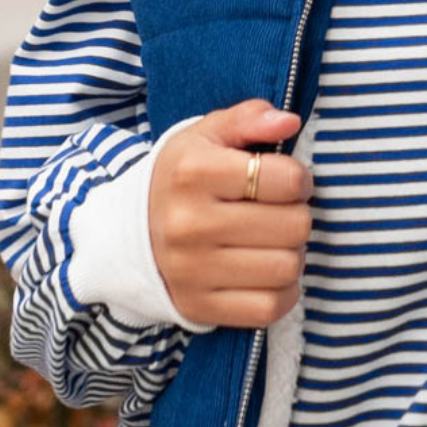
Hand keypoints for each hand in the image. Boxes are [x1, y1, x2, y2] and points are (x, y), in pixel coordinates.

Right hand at [148, 98, 309, 328]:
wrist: (127, 234)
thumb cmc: (183, 177)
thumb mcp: (208, 134)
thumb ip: (250, 118)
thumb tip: (289, 122)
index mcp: (193, 172)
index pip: (286, 179)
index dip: (299, 178)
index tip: (284, 180)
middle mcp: (189, 224)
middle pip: (294, 226)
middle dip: (298, 216)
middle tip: (280, 212)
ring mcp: (191, 271)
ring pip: (286, 268)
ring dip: (292, 254)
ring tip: (273, 241)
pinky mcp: (198, 307)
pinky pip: (269, 308)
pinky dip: (281, 292)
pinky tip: (266, 273)